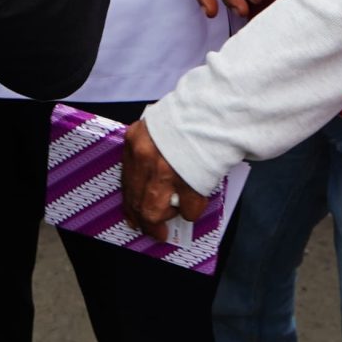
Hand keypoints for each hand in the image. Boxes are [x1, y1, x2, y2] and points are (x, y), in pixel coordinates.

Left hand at [122, 120, 208, 239]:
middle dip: (144, 220)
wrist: (215, 109)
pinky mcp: (189, 182)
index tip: (133, 216)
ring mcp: (165, 172)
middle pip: (137, 200)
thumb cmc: (189, 114)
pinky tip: (193, 207)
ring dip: (164, 218)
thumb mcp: (157, 125)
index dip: (130, 202)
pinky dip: (190, 211)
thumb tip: (149, 180)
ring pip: (154, 211)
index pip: (126, 179)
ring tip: (172, 222)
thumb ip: (149, 149)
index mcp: (135, 140)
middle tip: (154, 232)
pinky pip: (187, 209)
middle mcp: (145, 158)